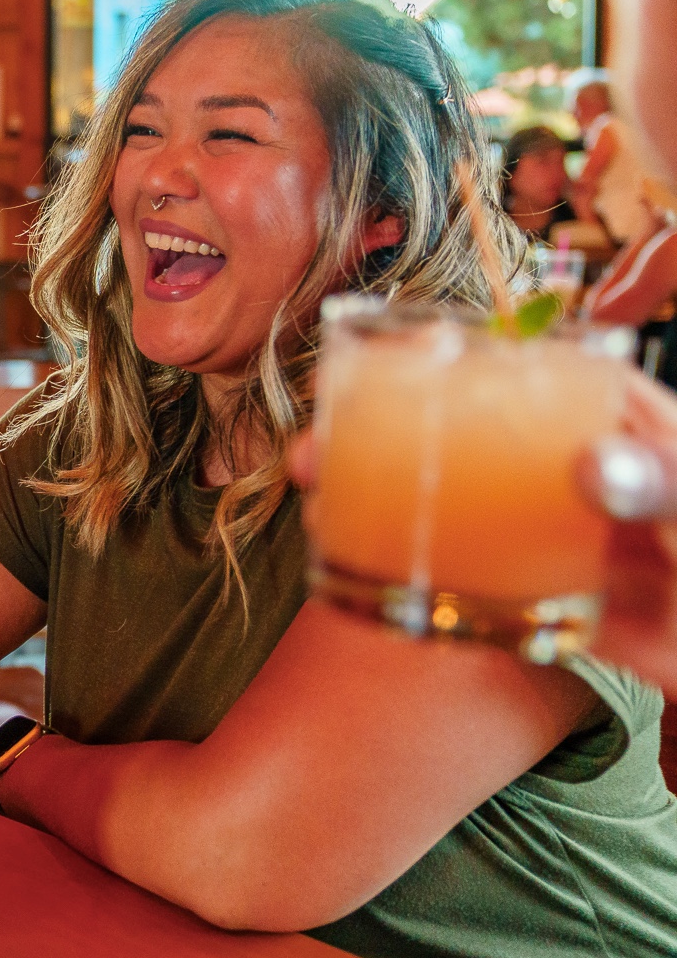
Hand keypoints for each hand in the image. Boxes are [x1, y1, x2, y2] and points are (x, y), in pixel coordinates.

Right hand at [287, 372, 676, 691]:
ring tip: (314, 505)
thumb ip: (657, 484)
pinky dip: (409, 579)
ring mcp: (554, 534)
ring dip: (377, 504)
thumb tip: (589, 463)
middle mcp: (570, 470)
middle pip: (461, 434)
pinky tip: (357, 575)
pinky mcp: (548, 599)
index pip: (522, 367)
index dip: (446, 357)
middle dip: (378, 435)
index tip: (372, 361)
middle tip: (314, 450)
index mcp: (616, 424)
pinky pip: (466, 581)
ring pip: (451, 506)